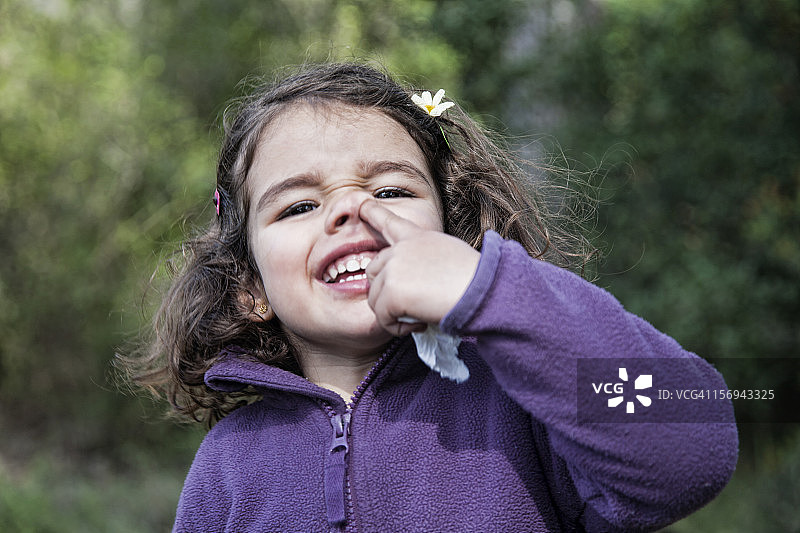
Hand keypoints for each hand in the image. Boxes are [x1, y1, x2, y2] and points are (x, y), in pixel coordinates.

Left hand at [359, 200, 480, 335]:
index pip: (390, 222)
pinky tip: (417, 324)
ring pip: (375, 299)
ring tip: (419, 316)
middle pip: (373, 271)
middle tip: (411, 304)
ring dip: (393, 313)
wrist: (481, 290)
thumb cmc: (474, 279)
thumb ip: (423, 261)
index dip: (373, 213)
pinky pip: (382, 317)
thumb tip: (414, 283)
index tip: (361, 204)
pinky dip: (396, 327)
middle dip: (385, 292)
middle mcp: (401, 249)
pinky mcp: (391, 291)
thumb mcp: (449, 256)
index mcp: (417, 237)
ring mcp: (394, 268)